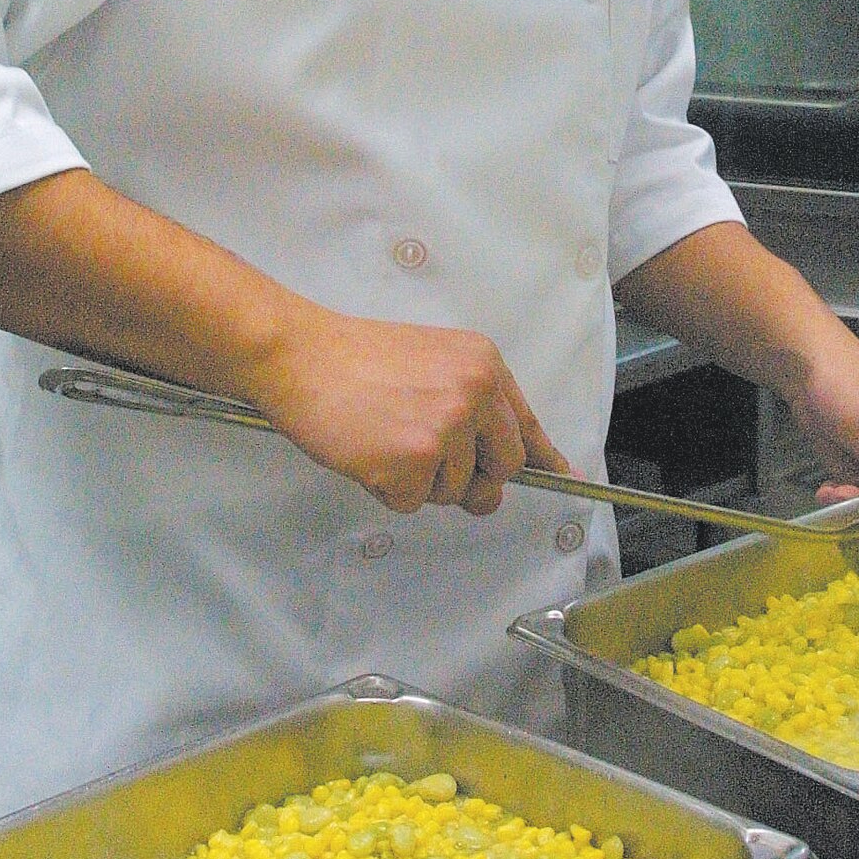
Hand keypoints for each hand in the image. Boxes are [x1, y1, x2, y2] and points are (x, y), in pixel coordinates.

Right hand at [252, 303, 570, 516]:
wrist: (300, 355)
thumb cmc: (353, 359)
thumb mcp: (430, 362)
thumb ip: (469, 404)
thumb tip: (496, 464)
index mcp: (483, 364)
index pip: (527, 422)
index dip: (541, 456)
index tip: (558, 474)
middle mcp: (476, 392)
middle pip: (504, 468)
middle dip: (472, 479)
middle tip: (428, 463)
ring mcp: (448, 427)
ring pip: (455, 491)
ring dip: (419, 481)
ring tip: (383, 437)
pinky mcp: (415, 461)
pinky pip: (413, 503)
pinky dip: (387, 490)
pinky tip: (368, 452)